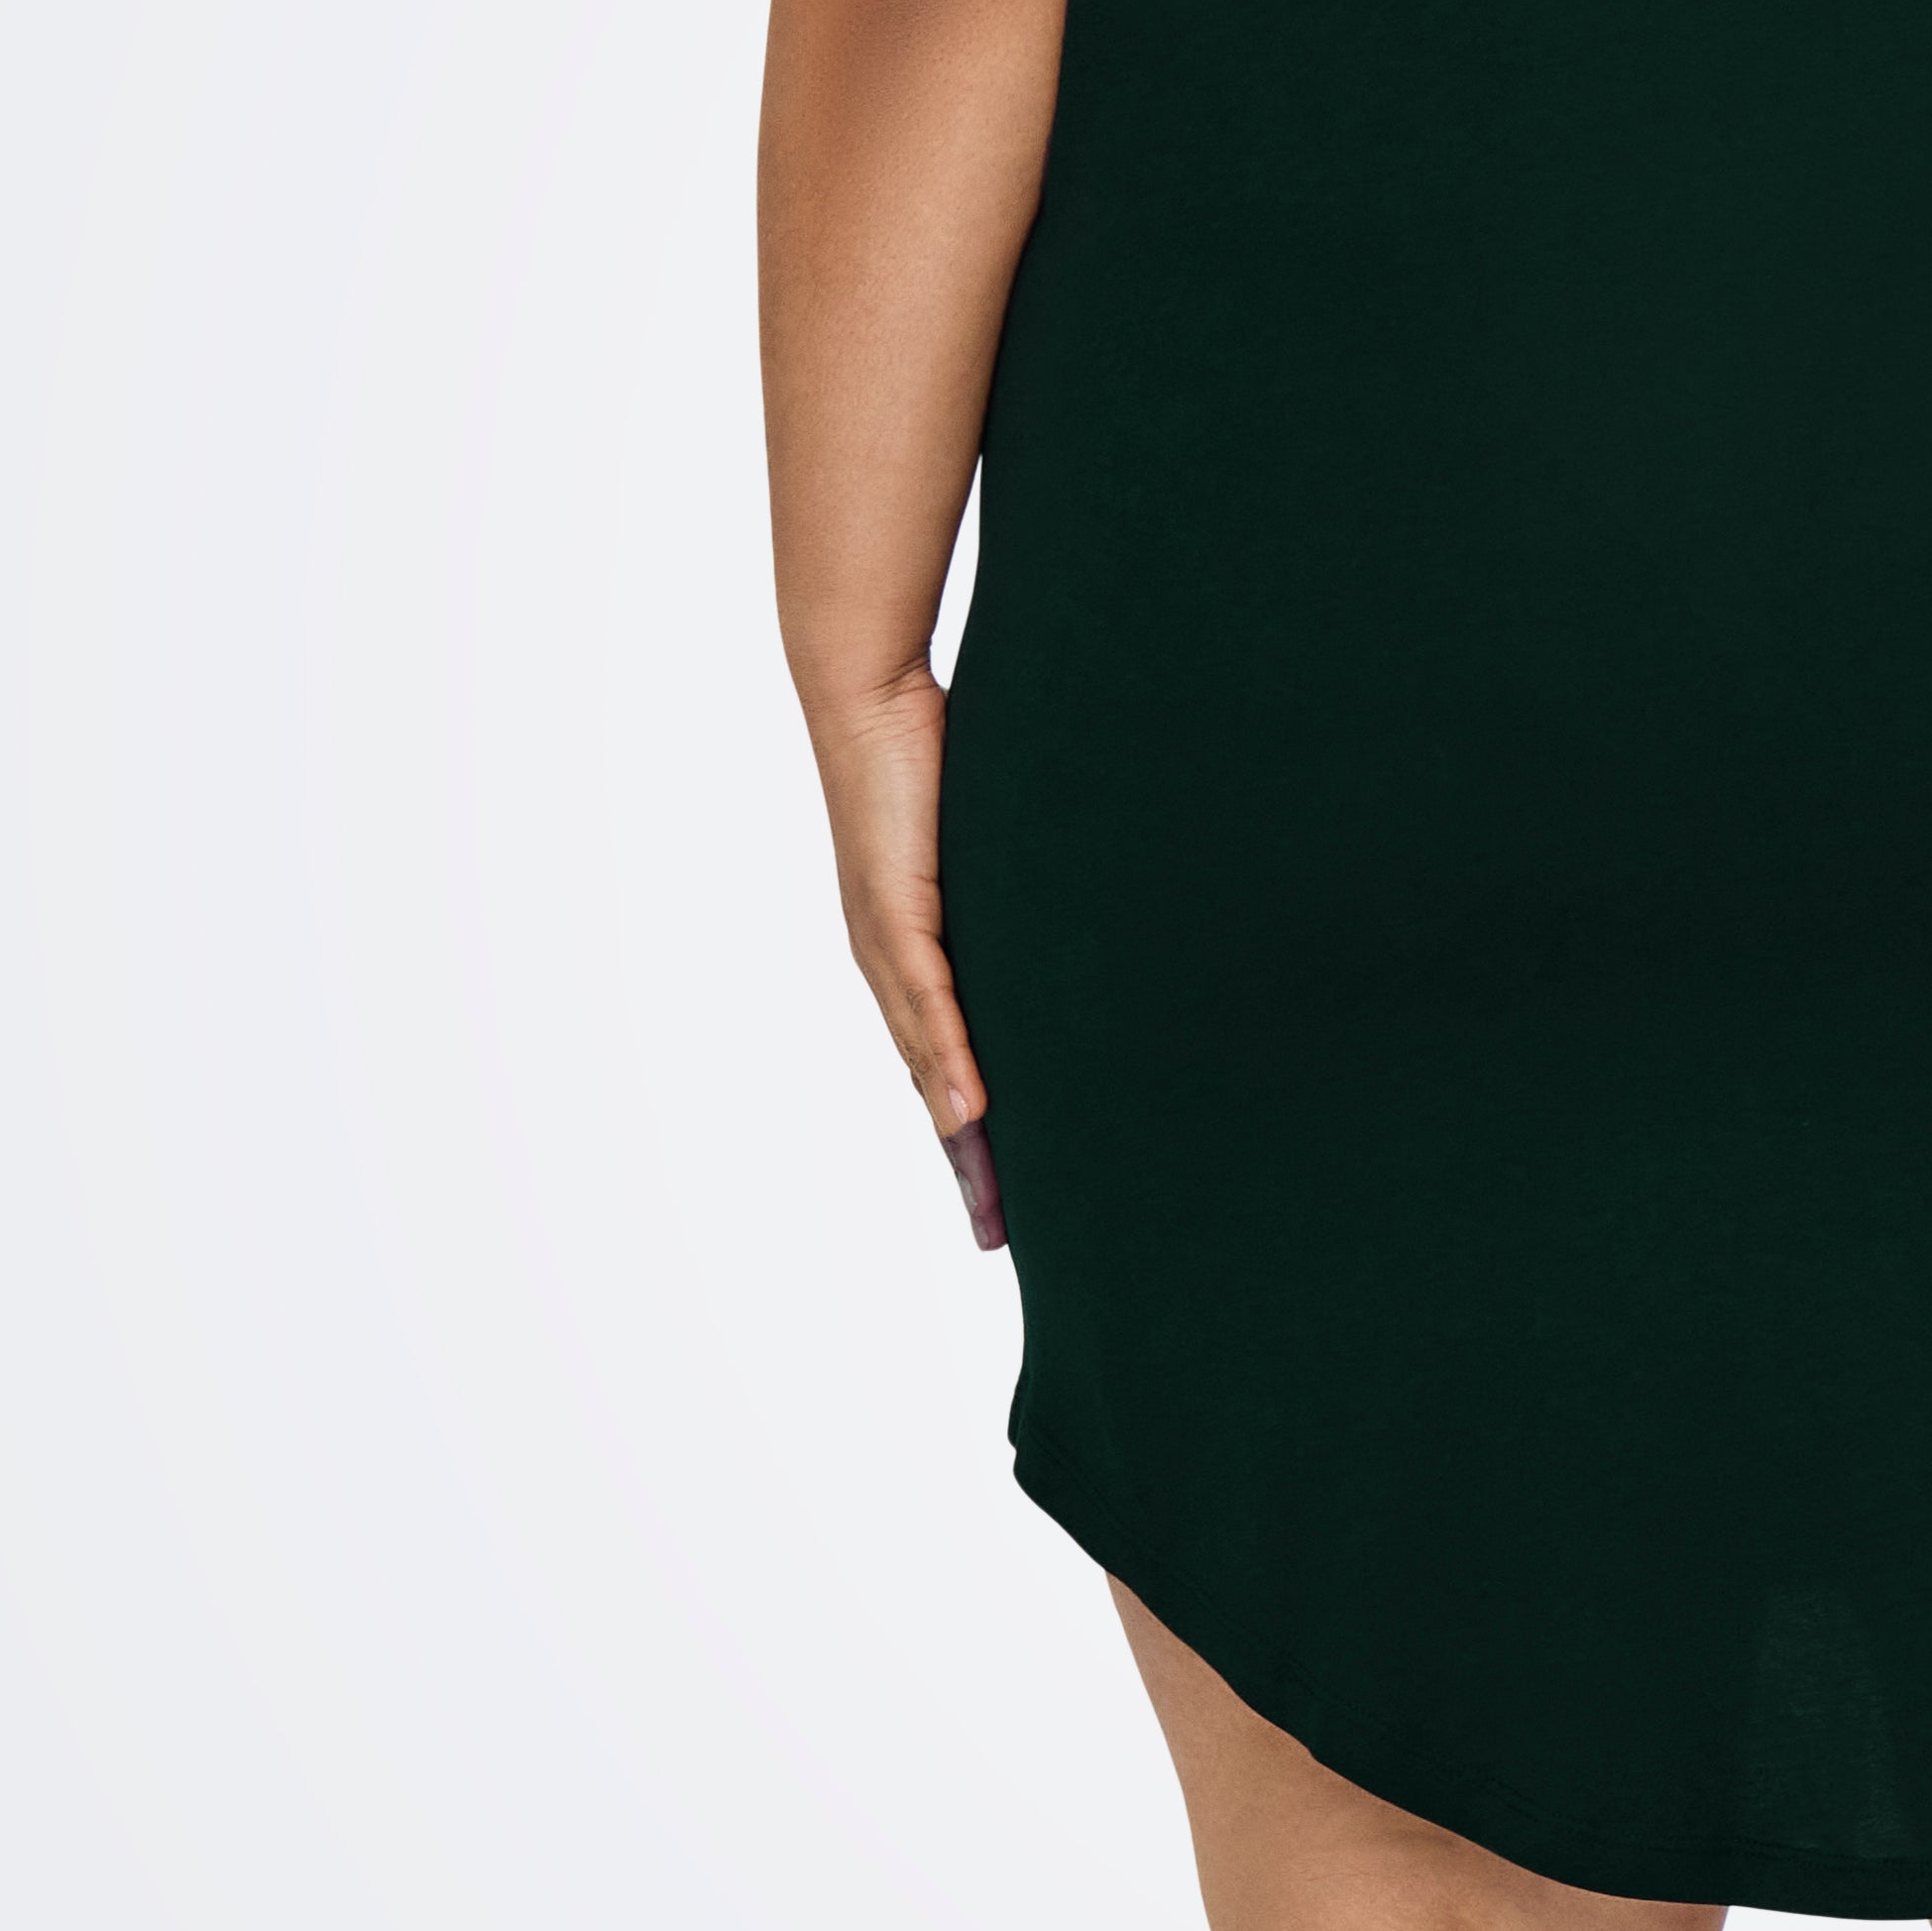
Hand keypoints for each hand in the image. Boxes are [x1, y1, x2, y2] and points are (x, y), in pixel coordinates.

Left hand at [804, 665, 1004, 1243]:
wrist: (867, 696)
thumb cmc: (929, 757)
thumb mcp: (987, 849)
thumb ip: (1015, 900)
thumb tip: (1064, 932)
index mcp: (915, 954)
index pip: (946, 1063)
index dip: (973, 1134)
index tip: (1000, 1197)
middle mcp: (891, 963)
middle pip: (932, 1086)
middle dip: (966, 1164)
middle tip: (996, 1235)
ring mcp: (887, 943)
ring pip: (926, 1062)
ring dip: (957, 1137)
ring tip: (987, 1199)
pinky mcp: (895, 912)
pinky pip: (926, 1002)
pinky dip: (947, 1063)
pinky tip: (970, 1114)